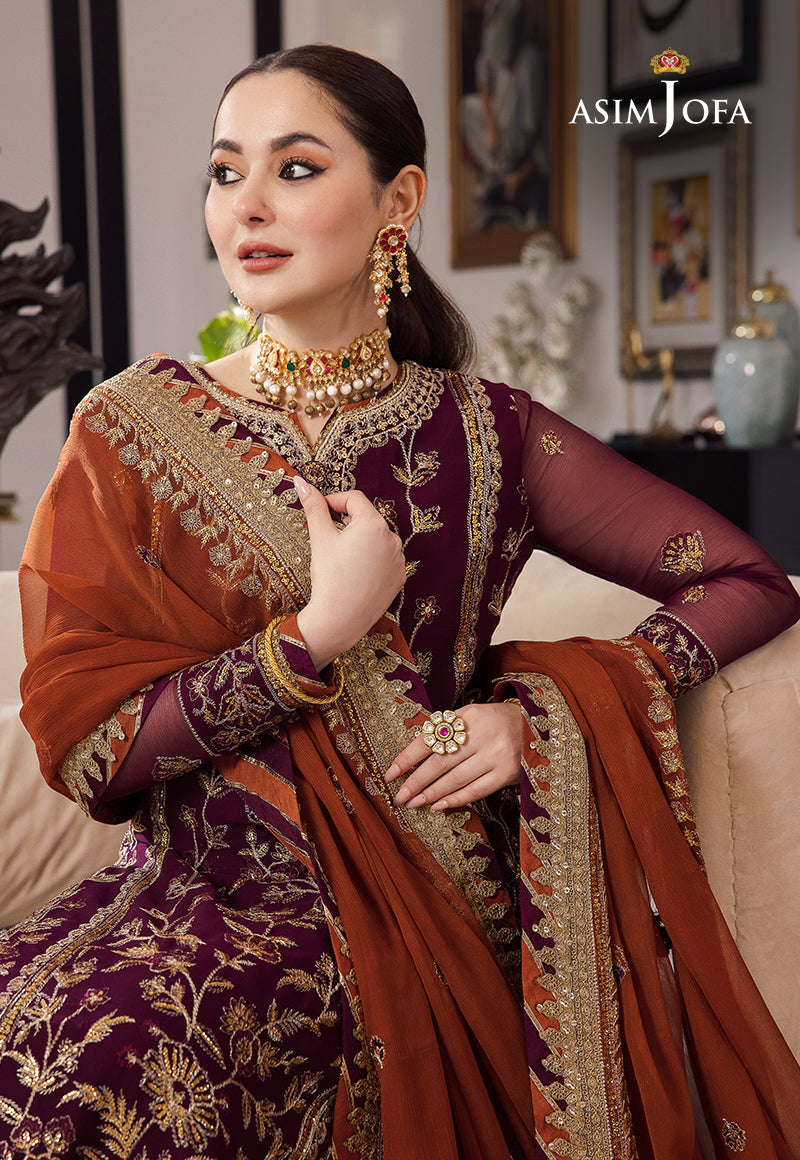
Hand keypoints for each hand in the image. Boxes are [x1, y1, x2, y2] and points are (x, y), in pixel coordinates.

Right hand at [294, 476, 405, 670]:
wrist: (340, 619)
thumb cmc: (329, 577)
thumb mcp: (320, 538)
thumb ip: (313, 506)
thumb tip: (300, 481)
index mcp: (374, 523)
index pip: (354, 499)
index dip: (334, 502)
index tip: (319, 513)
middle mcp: (392, 537)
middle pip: (367, 518)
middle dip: (347, 523)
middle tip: (328, 538)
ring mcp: (399, 558)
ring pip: (376, 539)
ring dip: (360, 540)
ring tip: (342, 558)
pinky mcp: (400, 576)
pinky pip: (384, 558)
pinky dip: (371, 559)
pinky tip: (355, 572)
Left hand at [384, 701, 521, 810]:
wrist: (534, 726)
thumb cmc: (493, 723)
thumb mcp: (470, 717)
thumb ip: (446, 733)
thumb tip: (412, 760)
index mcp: (467, 716)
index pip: (429, 739)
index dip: (407, 758)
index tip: (389, 774)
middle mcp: (482, 734)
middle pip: (440, 763)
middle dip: (415, 782)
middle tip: (399, 796)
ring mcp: (496, 754)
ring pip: (455, 779)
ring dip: (431, 794)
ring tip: (413, 803)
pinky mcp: (507, 773)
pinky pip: (475, 791)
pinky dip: (454, 799)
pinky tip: (438, 806)